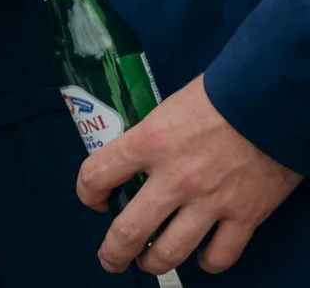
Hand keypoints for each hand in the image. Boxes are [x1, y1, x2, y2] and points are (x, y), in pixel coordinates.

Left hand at [79, 73, 302, 275]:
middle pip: (128, 231)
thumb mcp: (168, 109)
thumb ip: (149, 138)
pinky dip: (208, 263)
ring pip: (171, 252)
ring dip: (154, 264)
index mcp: (148, 143)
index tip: (94, 200)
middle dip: (113, 251)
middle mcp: (174, 178)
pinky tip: (201, 258)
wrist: (272, 102)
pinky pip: (220, 255)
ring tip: (149, 263)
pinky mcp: (246, 216)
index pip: (96, 175)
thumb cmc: (219, 96)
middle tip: (110, 259)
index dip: (87, 193)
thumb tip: (136, 158)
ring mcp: (210, 201)